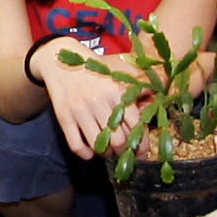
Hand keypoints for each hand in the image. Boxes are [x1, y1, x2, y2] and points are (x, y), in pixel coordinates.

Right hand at [37, 41, 138, 158]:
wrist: (60, 62)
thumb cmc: (94, 71)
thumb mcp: (118, 75)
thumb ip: (137, 87)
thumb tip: (157, 97)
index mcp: (117, 93)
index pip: (136, 124)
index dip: (141, 144)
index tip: (142, 154)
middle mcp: (100, 102)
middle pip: (118, 140)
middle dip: (123, 151)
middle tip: (123, 152)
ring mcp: (80, 110)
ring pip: (98, 145)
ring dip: (105, 153)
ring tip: (108, 151)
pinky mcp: (64, 117)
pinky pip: (76, 145)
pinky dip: (85, 154)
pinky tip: (90, 152)